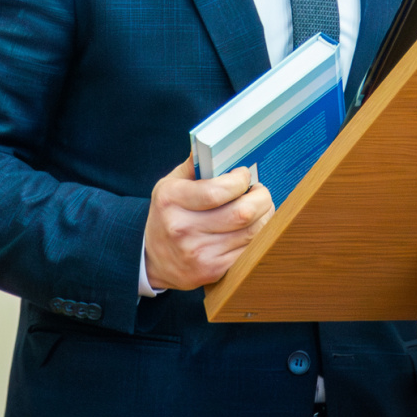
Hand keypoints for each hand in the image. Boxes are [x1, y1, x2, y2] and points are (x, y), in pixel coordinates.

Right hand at [143, 156, 273, 290]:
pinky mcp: (212, 270)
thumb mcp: (169, 185)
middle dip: (261, 197)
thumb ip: (195, 165)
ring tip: (259, 207)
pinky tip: (253, 227)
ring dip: (264, 215)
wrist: (151, 259)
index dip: (241, 180)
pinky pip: (249, 251)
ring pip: (251, 232)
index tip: (244, 175)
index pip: (218, 191)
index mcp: (171, 200)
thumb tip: (220, 145)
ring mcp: (198, 253)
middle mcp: (182, 229)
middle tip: (259, 191)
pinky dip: (259, 237)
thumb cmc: (167, 215)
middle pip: (242, 213)